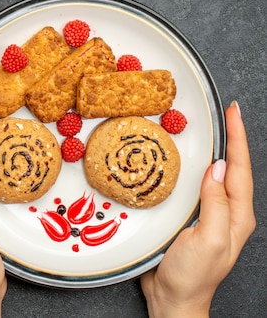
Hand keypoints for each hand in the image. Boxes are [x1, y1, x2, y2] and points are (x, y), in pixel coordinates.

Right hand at [140, 101, 255, 316]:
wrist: (173, 299)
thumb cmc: (192, 276)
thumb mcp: (207, 239)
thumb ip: (216, 203)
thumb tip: (217, 169)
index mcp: (237, 216)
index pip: (239, 169)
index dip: (237, 139)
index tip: (233, 114)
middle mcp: (227, 212)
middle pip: (233, 167)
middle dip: (232, 139)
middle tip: (226, 114)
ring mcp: (211, 214)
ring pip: (216, 175)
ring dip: (215, 150)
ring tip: (213, 130)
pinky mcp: (193, 217)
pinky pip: (197, 186)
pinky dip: (195, 167)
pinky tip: (188, 162)